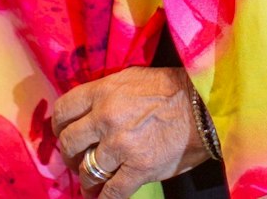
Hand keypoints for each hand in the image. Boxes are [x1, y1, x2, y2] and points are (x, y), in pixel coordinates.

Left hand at [53, 67, 210, 197]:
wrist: (207, 106)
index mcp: (103, 92)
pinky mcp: (139, 169)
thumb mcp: (133, 78)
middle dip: (70, 156)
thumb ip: (106, 93)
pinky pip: (112, 192)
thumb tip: (87, 110)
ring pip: (88, 170)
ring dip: (87, 180)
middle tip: (77, 160)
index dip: (60, 127)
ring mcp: (121, 145)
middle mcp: (106, 117)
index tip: (64, 134)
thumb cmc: (173, 89)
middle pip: (70, 143)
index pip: (64, 111)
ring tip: (91, 183)